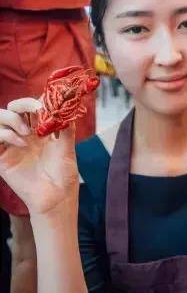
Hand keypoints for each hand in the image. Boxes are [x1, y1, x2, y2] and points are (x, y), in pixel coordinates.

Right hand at [0, 98, 78, 216]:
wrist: (56, 196)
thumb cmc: (64, 173)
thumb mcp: (68, 146)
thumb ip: (66, 127)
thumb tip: (68, 106)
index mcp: (40, 129)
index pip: (31, 106)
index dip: (36, 100)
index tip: (46, 103)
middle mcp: (24, 134)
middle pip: (13, 108)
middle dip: (22, 104)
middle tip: (36, 111)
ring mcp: (12, 145)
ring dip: (12, 118)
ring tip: (27, 131)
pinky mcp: (2, 157)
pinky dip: (5, 134)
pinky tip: (22, 143)